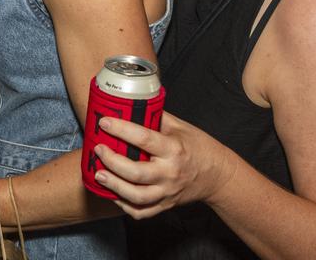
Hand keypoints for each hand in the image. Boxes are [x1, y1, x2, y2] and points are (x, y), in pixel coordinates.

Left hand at [94, 112, 233, 219]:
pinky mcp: (166, 205)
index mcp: (174, 149)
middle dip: (112, 161)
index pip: (144, 138)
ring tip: (98, 174)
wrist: (218, 176)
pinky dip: (125, 205)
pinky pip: (142, 211)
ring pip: (136, 196)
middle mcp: (170, 173)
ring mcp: (167, 192)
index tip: (104, 122)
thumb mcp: (181, 127)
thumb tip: (133, 105)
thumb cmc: (198, 147)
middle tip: (98, 149)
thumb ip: (157, 117)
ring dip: (114, 186)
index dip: (121, 129)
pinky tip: (113, 194)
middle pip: (136, 172)